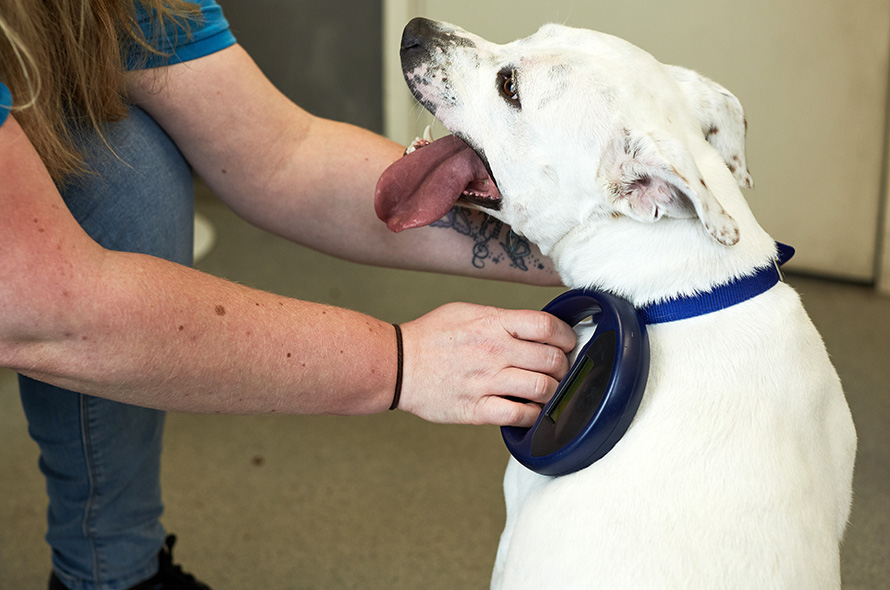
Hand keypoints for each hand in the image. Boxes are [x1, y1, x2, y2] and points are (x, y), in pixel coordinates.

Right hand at [397, 302, 575, 425]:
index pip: (547, 326)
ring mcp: (486, 381)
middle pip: (552, 360)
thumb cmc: (430, 338)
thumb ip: (502, 320)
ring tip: (547, 390)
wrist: (397, 365)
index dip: (566, 336)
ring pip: (543, 389)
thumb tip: (534, 328)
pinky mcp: (478, 409)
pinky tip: (530, 409)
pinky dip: (534, 415)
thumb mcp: (467, 312)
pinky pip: (521, 415)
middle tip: (560, 370)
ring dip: (553, 391)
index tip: (567, 343)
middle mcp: (494, 351)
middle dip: (563, 367)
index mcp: (493, 323)